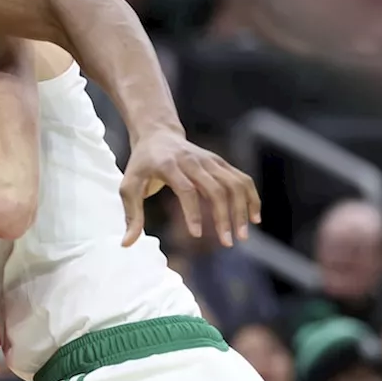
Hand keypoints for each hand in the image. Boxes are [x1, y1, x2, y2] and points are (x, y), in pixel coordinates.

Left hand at [120, 130, 261, 247]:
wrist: (157, 135)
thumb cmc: (141, 165)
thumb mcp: (128, 186)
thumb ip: (131, 215)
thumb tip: (126, 244)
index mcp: (169, 165)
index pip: (186, 189)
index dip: (193, 212)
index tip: (197, 235)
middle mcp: (194, 161)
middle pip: (216, 188)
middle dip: (224, 217)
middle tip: (227, 243)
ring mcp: (211, 160)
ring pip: (234, 184)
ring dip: (242, 210)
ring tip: (242, 236)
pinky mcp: (221, 163)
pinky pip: (242, 180)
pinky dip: (251, 198)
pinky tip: (255, 219)